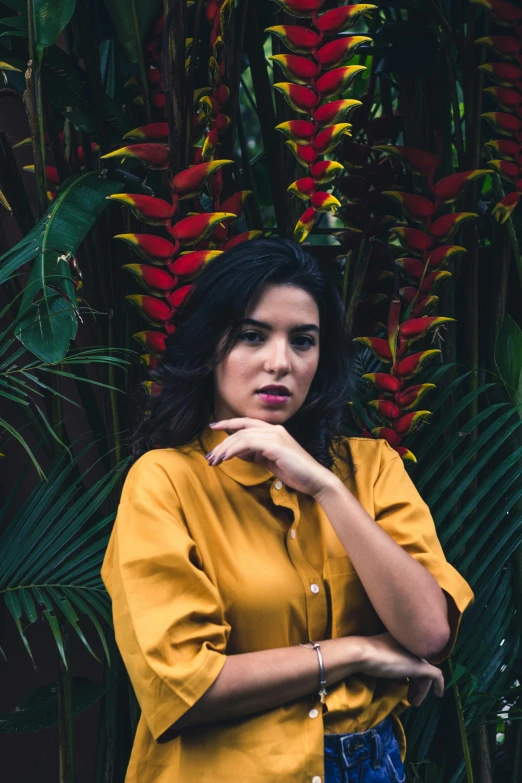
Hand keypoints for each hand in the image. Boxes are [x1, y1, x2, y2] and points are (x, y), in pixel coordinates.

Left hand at [205, 417, 336, 496]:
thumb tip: (237, 452)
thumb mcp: (269, 461)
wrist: (315, 480)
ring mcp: (275, 436)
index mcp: (274, 431)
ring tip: (214, 461)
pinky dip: (233, 450)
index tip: (213, 427)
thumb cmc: (294, 472)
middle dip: (222, 442)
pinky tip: (225, 458)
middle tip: (210, 456)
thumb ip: (255, 454)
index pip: (246, 423)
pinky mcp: (275, 445)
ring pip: (242, 436)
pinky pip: (247, 444)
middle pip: (241, 429)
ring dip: (224, 448)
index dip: (228, 423)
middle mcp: (274, 429)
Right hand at [357, 632, 443, 706]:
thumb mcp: (376, 654)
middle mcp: (411, 643)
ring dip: (421, 688)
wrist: (362, 653)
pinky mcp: (419, 665)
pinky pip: (435, 675)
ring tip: (414, 702)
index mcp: (401, 638)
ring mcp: (415, 654)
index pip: (411, 656)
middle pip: (419, 664)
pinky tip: (439, 694)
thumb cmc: (364, 654)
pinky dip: (439, 685)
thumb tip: (388, 668)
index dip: (410, 672)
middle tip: (410, 698)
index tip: (405, 685)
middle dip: (416, 683)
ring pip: (425, 671)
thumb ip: (385, 657)